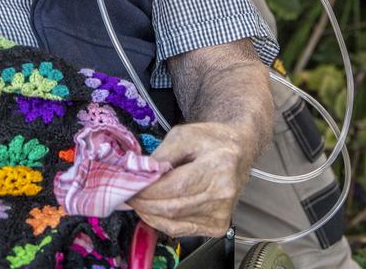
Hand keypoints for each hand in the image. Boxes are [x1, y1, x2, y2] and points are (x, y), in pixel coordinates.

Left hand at [128, 122, 251, 237]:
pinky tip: (151, 212)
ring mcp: (222, 213)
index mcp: (218, 166)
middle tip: (127, 194)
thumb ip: (162, 154)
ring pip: (175, 222)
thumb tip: (142, 173)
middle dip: (145, 203)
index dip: (149, 189)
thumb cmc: (212, 140)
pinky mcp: (218, 226)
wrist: (237, 150)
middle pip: (174, 207)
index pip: (176, 186)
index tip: (130, 185)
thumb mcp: (184, 134)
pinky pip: (182, 230)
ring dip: (150, 214)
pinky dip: (162, 222)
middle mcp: (223, 194)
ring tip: (137, 202)